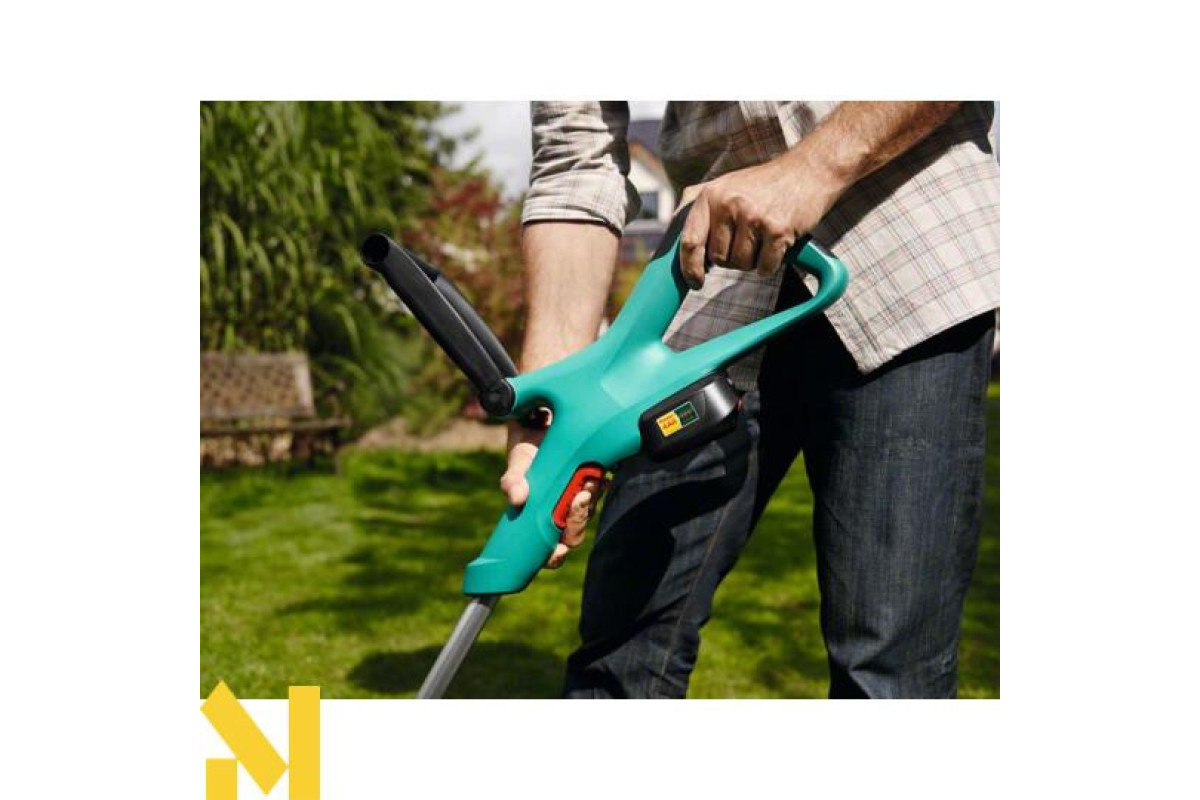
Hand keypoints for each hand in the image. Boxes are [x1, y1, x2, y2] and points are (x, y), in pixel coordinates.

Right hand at [499, 411, 607, 568]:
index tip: (558, 550)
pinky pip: (599, 494)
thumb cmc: (526, 453)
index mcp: (538, 520)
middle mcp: (559, 514)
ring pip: (587, 513)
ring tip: (586, 482)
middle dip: (577, 521)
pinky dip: (598, 487)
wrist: (541, 426)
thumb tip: (516, 498)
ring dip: (589, 502)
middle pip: (573, 535)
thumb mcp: (517, 465)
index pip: (548, 550)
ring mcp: (576, 500)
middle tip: (578, 500)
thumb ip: (513, 481)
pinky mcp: (591, 483)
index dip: (554, 556)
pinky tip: (594, 476)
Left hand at [678, 153, 844, 289]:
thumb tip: (676, 243)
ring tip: (763, 237)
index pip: (690, 241)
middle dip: (732, 259)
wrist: (808, 170)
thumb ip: (700, 210)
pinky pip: (765, 267)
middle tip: (747, 241)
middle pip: (719, 259)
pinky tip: (777, 243)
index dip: (689, 268)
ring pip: (741, 265)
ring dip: (753, 261)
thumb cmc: (764, 185)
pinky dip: (770, 264)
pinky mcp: (777, 229)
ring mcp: (753, 216)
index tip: (696, 282)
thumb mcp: (725, 186)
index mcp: (710, 196)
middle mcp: (728, 204)